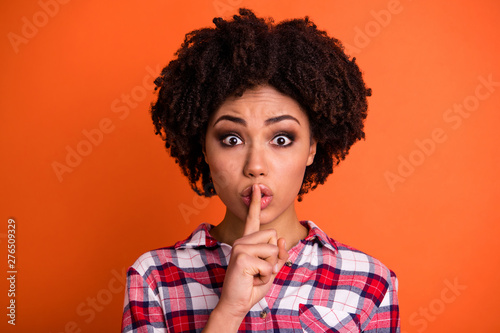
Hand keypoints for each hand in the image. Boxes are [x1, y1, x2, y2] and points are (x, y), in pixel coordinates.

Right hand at [212, 184, 288, 325]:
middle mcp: (242, 241)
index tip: (257, 187)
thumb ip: (278, 255)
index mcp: (248, 241)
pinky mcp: (241, 257)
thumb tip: (281, 238)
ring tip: (256, 276)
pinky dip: (265, 276)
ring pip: (272, 249)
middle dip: (274, 256)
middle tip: (260, 270)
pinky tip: (253, 280)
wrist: (237, 304)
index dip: (255, 203)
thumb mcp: (271, 269)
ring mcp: (240, 247)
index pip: (253, 219)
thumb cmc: (252, 286)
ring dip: (270, 268)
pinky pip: (268, 264)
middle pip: (273, 235)